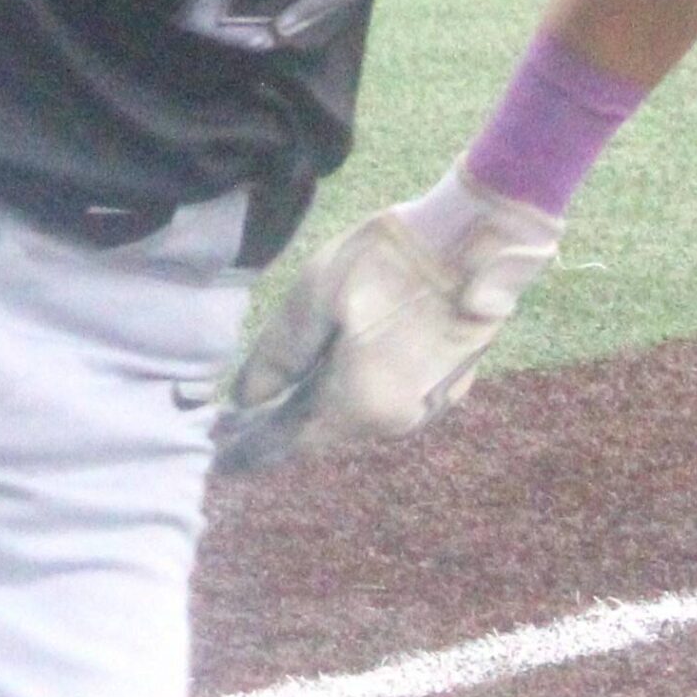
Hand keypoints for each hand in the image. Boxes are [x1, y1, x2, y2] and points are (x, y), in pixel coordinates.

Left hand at [213, 184, 562, 471]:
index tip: (218, 457)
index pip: (292, 440)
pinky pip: (385, 402)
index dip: (252, 448)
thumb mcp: (316, 294)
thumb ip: (278, 355)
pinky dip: (353, 397)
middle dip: (281, 429)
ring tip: (280, 402)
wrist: (478, 239)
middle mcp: (397, 420)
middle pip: (326, 433)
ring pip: (357, 419)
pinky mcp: (450, 385)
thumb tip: (246, 400)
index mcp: (361, 404)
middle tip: (239, 426)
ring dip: (319, 412)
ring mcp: (430, 405)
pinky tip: (335, 378)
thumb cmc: (390, 259)